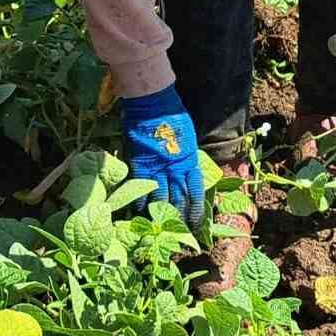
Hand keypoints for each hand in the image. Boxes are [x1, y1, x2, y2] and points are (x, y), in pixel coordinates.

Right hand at [120, 85, 203, 225]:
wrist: (153, 103)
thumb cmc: (173, 116)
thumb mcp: (188, 139)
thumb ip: (187, 159)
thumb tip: (186, 173)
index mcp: (190, 162)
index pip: (195, 193)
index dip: (196, 209)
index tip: (196, 223)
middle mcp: (176, 169)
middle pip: (179, 199)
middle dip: (180, 217)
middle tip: (179, 233)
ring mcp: (157, 168)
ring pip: (160, 198)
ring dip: (160, 213)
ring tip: (160, 228)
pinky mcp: (140, 165)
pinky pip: (141, 189)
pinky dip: (140, 201)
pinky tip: (139, 212)